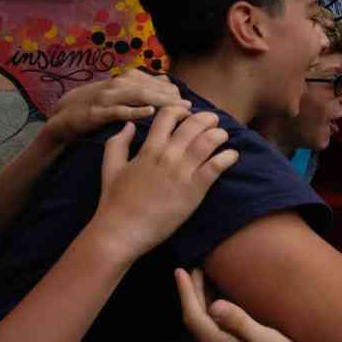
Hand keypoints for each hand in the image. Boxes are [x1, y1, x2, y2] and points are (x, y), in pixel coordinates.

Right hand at [44, 69, 191, 143]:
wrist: (63, 115)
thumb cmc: (97, 104)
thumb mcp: (121, 91)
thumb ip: (144, 86)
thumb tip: (169, 82)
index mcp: (129, 78)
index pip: (160, 84)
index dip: (176, 95)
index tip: (189, 107)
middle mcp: (120, 84)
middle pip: (154, 88)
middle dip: (174, 99)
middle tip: (190, 111)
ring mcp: (109, 97)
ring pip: (140, 96)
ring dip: (162, 102)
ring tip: (179, 110)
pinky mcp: (98, 112)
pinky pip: (119, 110)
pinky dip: (134, 110)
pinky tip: (150, 113)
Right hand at [88, 108, 237, 258]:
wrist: (121, 231)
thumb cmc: (114, 202)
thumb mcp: (110, 168)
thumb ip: (117, 144)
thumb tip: (130, 125)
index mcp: (149, 149)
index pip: (169, 116)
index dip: (181, 109)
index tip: (188, 113)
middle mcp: (168, 156)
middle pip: (194, 124)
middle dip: (207, 118)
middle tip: (213, 121)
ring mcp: (182, 172)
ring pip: (209, 141)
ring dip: (219, 134)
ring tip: (222, 136)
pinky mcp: (195, 189)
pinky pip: (217, 166)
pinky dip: (228, 157)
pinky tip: (231, 156)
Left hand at [175, 268, 312, 341]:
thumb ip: (241, 323)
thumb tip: (215, 305)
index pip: (196, 318)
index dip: (187, 293)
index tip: (180, 271)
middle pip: (199, 321)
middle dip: (193, 295)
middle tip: (193, 270)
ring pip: (208, 326)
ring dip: (203, 302)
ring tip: (206, 282)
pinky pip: (219, 330)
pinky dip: (216, 313)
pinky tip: (227, 306)